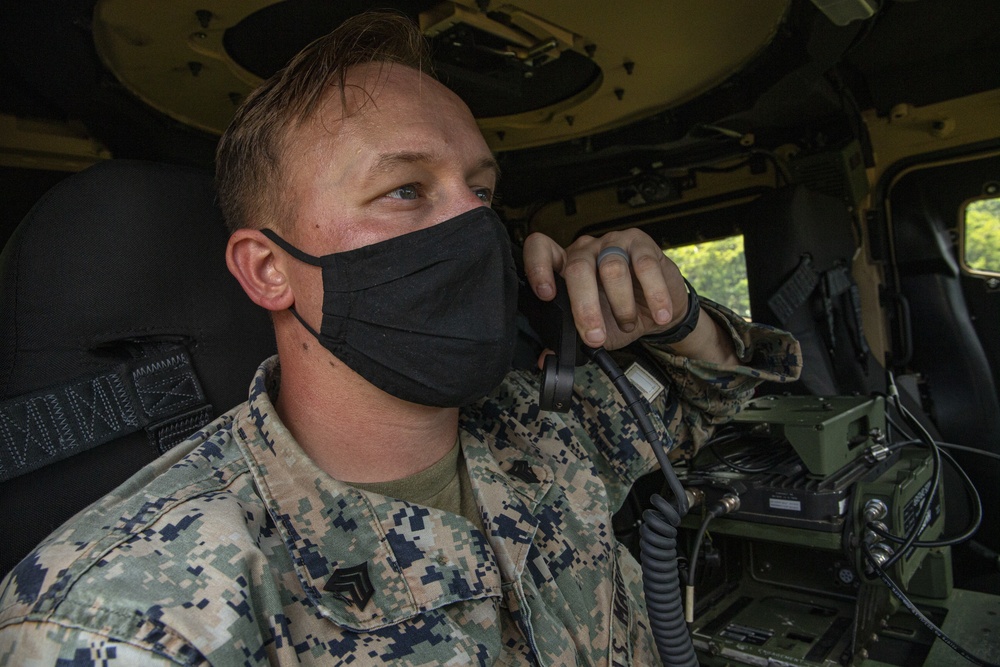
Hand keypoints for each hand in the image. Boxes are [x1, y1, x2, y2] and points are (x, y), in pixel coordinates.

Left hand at [522, 229, 690, 350]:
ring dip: (621, 305)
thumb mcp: (591, 329)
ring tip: (628, 324)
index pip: (541, 249)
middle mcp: (586, 250)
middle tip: (594, 336)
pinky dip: (654, 295)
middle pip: (578, 268)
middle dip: (585, 307)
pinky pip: (646, 267)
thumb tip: (544, 359)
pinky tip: (658, 314)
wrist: (658, 309)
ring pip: (612, 268)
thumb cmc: (619, 314)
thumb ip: (567, 339)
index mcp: (565, 266)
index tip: (545, 294)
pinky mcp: (642, 245)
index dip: (538, 267)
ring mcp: (614, 243)